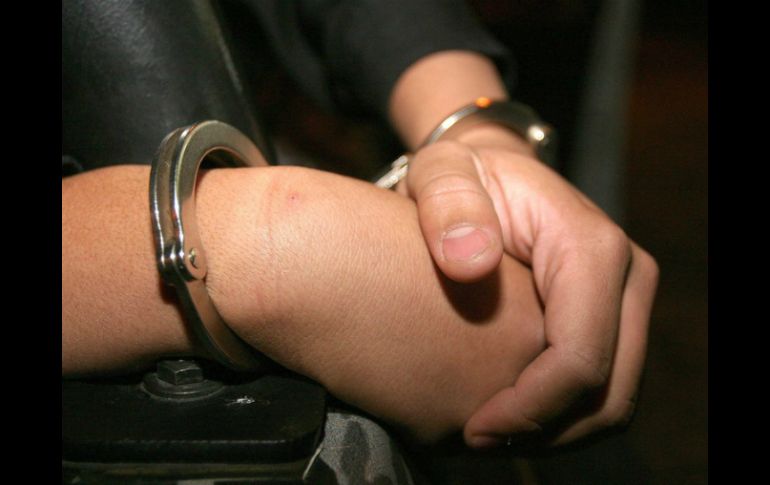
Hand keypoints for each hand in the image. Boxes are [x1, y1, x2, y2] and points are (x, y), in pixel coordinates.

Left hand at [402, 125, 658, 447]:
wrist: (491, 170)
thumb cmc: (461, 176)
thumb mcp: (440, 173)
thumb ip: (448, 206)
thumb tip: (469, 263)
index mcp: (591, 246)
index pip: (580, 357)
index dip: (531, 409)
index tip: (473, 428)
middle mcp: (627, 275)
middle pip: (610, 391)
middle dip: (546, 430)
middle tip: (476, 441)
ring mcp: (626, 299)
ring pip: (612, 398)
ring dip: (555, 430)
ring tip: (489, 433)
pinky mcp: (614, 316)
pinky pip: (602, 385)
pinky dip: (561, 413)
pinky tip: (507, 414)